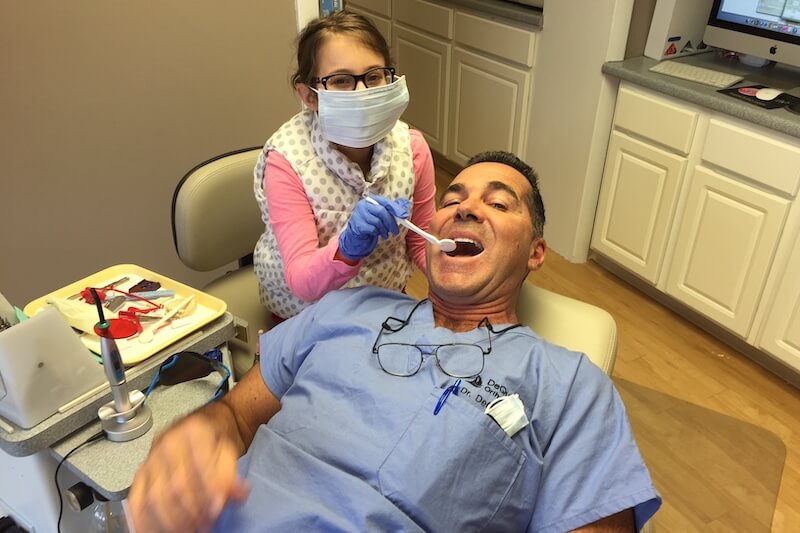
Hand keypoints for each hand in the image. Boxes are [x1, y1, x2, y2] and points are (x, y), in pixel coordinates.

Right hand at [127, 414, 248, 531]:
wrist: (202, 428)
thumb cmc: (215, 440)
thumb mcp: (228, 451)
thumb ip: (231, 473)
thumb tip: (237, 494)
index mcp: (193, 431)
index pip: (199, 464)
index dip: (208, 490)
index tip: (217, 508)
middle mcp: (167, 442)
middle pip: (176, 485)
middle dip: (191, 511)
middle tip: (205, 525)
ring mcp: (150, 459)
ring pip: (155, 496)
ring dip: (172, 520)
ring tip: (189, 530)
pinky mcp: (140, 475)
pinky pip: (136, 500)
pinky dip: (144, 521)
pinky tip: (155, 532)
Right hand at [338, 195, 410, 260]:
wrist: (357, 233)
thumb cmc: (372, 221)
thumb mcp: (383, 214)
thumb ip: (393, 209)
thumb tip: (406, 205)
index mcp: (372, 199)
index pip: (386, 202)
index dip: (396, 209)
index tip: (405, 216)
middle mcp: (364, 204)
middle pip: (381, 211)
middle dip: (391, 222)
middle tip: (396, 231)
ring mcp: (359, 214)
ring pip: (377, 222)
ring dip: (384, 230)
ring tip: (385, 234)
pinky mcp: (357, 224)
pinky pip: (372, 229)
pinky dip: (377, 233)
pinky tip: (376, 234)